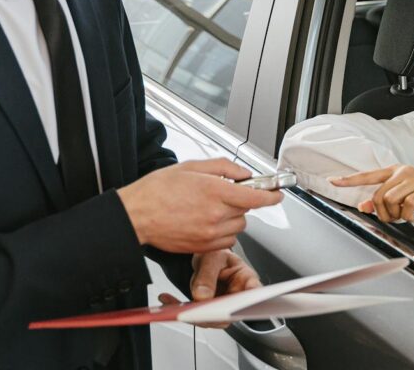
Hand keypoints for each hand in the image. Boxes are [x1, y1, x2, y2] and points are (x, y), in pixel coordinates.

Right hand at [118, 158, 282, 253]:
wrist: (136, 215)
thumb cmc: (157, 190)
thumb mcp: (191, 166)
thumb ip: (223, 168)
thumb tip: (244, 173)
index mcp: (214, 192)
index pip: (256, 197)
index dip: (271, 196)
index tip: (277, 194)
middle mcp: (215, 215)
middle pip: (247, 212)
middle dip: (240, 202)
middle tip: (222, 195)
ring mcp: (210, 234)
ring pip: (238, 227)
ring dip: (232, 218)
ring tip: (210, 209)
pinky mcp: (203, 247)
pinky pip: (226, 241)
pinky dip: (223, 233)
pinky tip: (206, 222)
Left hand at [157, 249, 260, 328]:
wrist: (204, 256)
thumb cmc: (215, 254)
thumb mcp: (212, 257)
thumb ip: (207, 275)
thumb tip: (202, 296)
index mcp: (246, 279)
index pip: (253, 292)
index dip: (250, 301)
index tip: (240, 305)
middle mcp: (236, 296)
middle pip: (230, 312)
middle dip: (211, 315)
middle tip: (196, 311)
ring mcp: (222, 305)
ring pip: (211, 319)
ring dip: (192, 315)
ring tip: (175, 306)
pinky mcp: (208, 310)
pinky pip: (196, 316)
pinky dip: (180, 310)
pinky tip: (168, 300)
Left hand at [330, 165, 413, 222]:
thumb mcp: (410, 193)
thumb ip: (387, 198)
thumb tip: (364, 206)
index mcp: (397, 171)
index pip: (368, 175)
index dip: (350, 180)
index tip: (333, 182)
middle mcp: (403, 172)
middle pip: (378, 195)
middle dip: (382, 213)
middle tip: (395, 219)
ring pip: (389, 200)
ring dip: (394, 216)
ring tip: (405, 218)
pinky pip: (406, 206)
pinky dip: (407, 216)